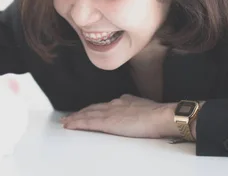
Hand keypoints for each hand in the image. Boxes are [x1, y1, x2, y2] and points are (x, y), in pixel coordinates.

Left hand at [60, 94, 180, 138]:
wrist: (161, 115)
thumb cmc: (158, 114)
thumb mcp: (144, 106)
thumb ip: (134, 107)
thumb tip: (131, 110)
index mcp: (123, 101)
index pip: (103, 105)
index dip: (93, 109)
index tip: (86, 112)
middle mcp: (113, 104)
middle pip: (92, 108)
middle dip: (80, 112)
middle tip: (69, 116)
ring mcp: (109, 112)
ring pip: (87, 114)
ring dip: (75, 117)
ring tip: (66, 121)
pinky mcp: (107, 122)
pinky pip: (88, 122)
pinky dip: (77, 123)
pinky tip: (70, 125)